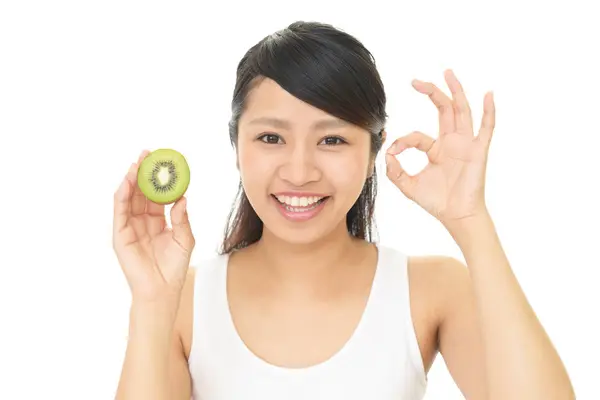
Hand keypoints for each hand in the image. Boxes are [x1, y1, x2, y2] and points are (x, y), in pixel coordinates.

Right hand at [112, 150, 195, 302]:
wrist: (162, 290)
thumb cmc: (175, 267)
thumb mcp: (184, 239)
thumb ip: (182, 218)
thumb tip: (183, 197)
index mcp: (158, 221)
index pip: (157, 194)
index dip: (160, 178)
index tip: (165, 161)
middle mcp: (142, 221)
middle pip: (141, 192)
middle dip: (144, 172)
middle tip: (148, 154)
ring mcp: (130, 227)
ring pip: (129, 198)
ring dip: (132, 180)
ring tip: (137, 163)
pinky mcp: (121, 235)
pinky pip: (120, 212)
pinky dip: (122, 196)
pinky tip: (127, 183)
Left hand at [385, 69, 495, 226]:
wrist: (456, 216)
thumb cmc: (436, 201)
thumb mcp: (408, 185)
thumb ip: (395, 172)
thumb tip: (387, 154)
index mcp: (436, 149)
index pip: (416, 136)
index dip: (402, 141)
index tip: (393, 151)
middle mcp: (451, 142)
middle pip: (443, 110)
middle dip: (431, 93)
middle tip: (416, 81)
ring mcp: (465, 145)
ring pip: (461, 111)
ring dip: (455, 91)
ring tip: (447, 73)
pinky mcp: (478, 152)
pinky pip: (486, 128)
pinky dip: (489, 111)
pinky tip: (488, 94)